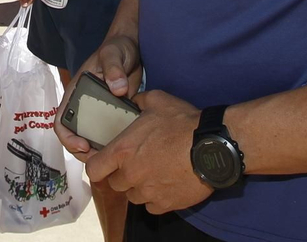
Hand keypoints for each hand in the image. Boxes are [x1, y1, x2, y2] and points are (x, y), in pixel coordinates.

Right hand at [56, 33, 142, 157]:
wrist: (132, 48)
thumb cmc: (117, 48)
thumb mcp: (113, 54)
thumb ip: (113, 68)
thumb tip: (117, 89)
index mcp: (76, 93)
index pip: (61, 120)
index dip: (67, 137)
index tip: (83, 145)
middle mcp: (84, 106)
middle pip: (75, 136)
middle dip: (83, 152)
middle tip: (101, 159)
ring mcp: (98, 113)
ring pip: (92, 139)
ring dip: (98, 152)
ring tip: (112, 159)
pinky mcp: (113, 115)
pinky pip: (109, 135)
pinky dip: (113, 145)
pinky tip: (125, 149)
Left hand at [85, 89, 211, 214]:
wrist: (212, 146)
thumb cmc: (183, 123)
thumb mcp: (157, 101)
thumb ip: (139, 101)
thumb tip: (133, 99)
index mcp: (123, 151)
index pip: (94, 169)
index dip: (98, 166)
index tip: (105, 163)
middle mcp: (131, 175)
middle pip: (115, 184)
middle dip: (122, 175)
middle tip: (136, 164)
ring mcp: (148, 192)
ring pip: (133, 196)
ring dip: (138, 187)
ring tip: (153, 173)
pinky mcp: (165, 204)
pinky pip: (152, 206)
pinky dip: (155, 198)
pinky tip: (165, 184)